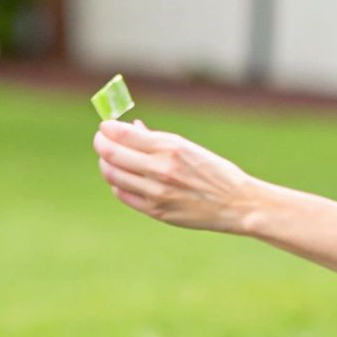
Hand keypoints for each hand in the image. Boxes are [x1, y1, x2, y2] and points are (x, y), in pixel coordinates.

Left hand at [93, 119, 263, 232]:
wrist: (236, 203)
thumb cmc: (214, 172)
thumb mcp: (188, 148)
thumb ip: (157, 140)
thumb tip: (131, 128)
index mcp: (170, 148)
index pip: (124, 134)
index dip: (108, 128)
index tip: (105, 126)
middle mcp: (161, 169)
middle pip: (113, 154)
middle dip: (101, 144)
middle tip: (100, 140)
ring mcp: (156, 192)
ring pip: (113, 175)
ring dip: (105, 164)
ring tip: (107, 159)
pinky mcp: (156, 211)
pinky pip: (124, 195)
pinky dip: (117, 184)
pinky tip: (120, 178)